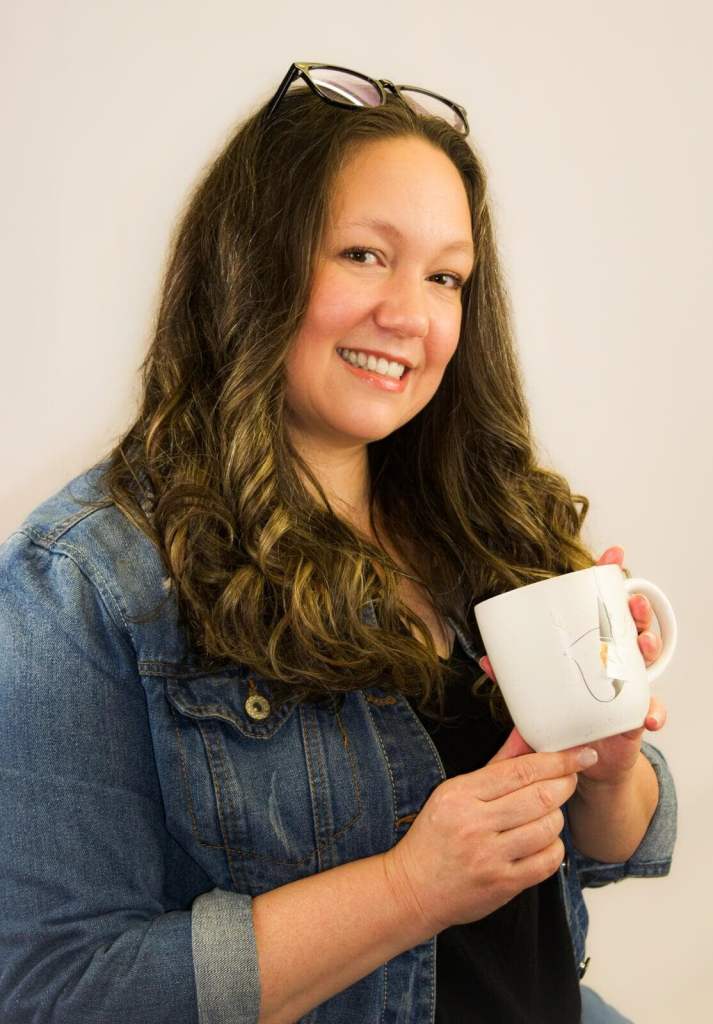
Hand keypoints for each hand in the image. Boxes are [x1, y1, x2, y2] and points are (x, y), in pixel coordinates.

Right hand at [382, 740, 594, 935]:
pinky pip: (547, 861)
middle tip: (571, 778)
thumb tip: (525, 734)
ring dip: (557, 817)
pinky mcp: (503, 884)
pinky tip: (542, 840)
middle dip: (565, 784)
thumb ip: (496, 764)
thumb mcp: (455, 792)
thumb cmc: (435, 836)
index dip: (556, 761)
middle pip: (539, 798)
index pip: (520, 771)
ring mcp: (489, 857)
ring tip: (548, 812)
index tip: (579, 754)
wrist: (415, 888)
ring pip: (548, 828)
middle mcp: (474, 825)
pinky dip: (553, 846)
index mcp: (460, 795)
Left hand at [477, 546, 667, 786]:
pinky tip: (649, 714)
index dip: (611, 579)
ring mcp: (631, 684)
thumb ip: (517, 677)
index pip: (605, 606)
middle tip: (632, 602)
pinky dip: (654, 711)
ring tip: (643, 644)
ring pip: (647, 658)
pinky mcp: (638, 714)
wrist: (588, 757)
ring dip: (648, 647)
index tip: (613, 556)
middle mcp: (617, 658)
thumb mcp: (540, 692)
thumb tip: (487, 661)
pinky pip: (652, 709)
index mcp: (595, 644)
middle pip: (633, 624)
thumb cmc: (568, 715)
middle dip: (637, 609)